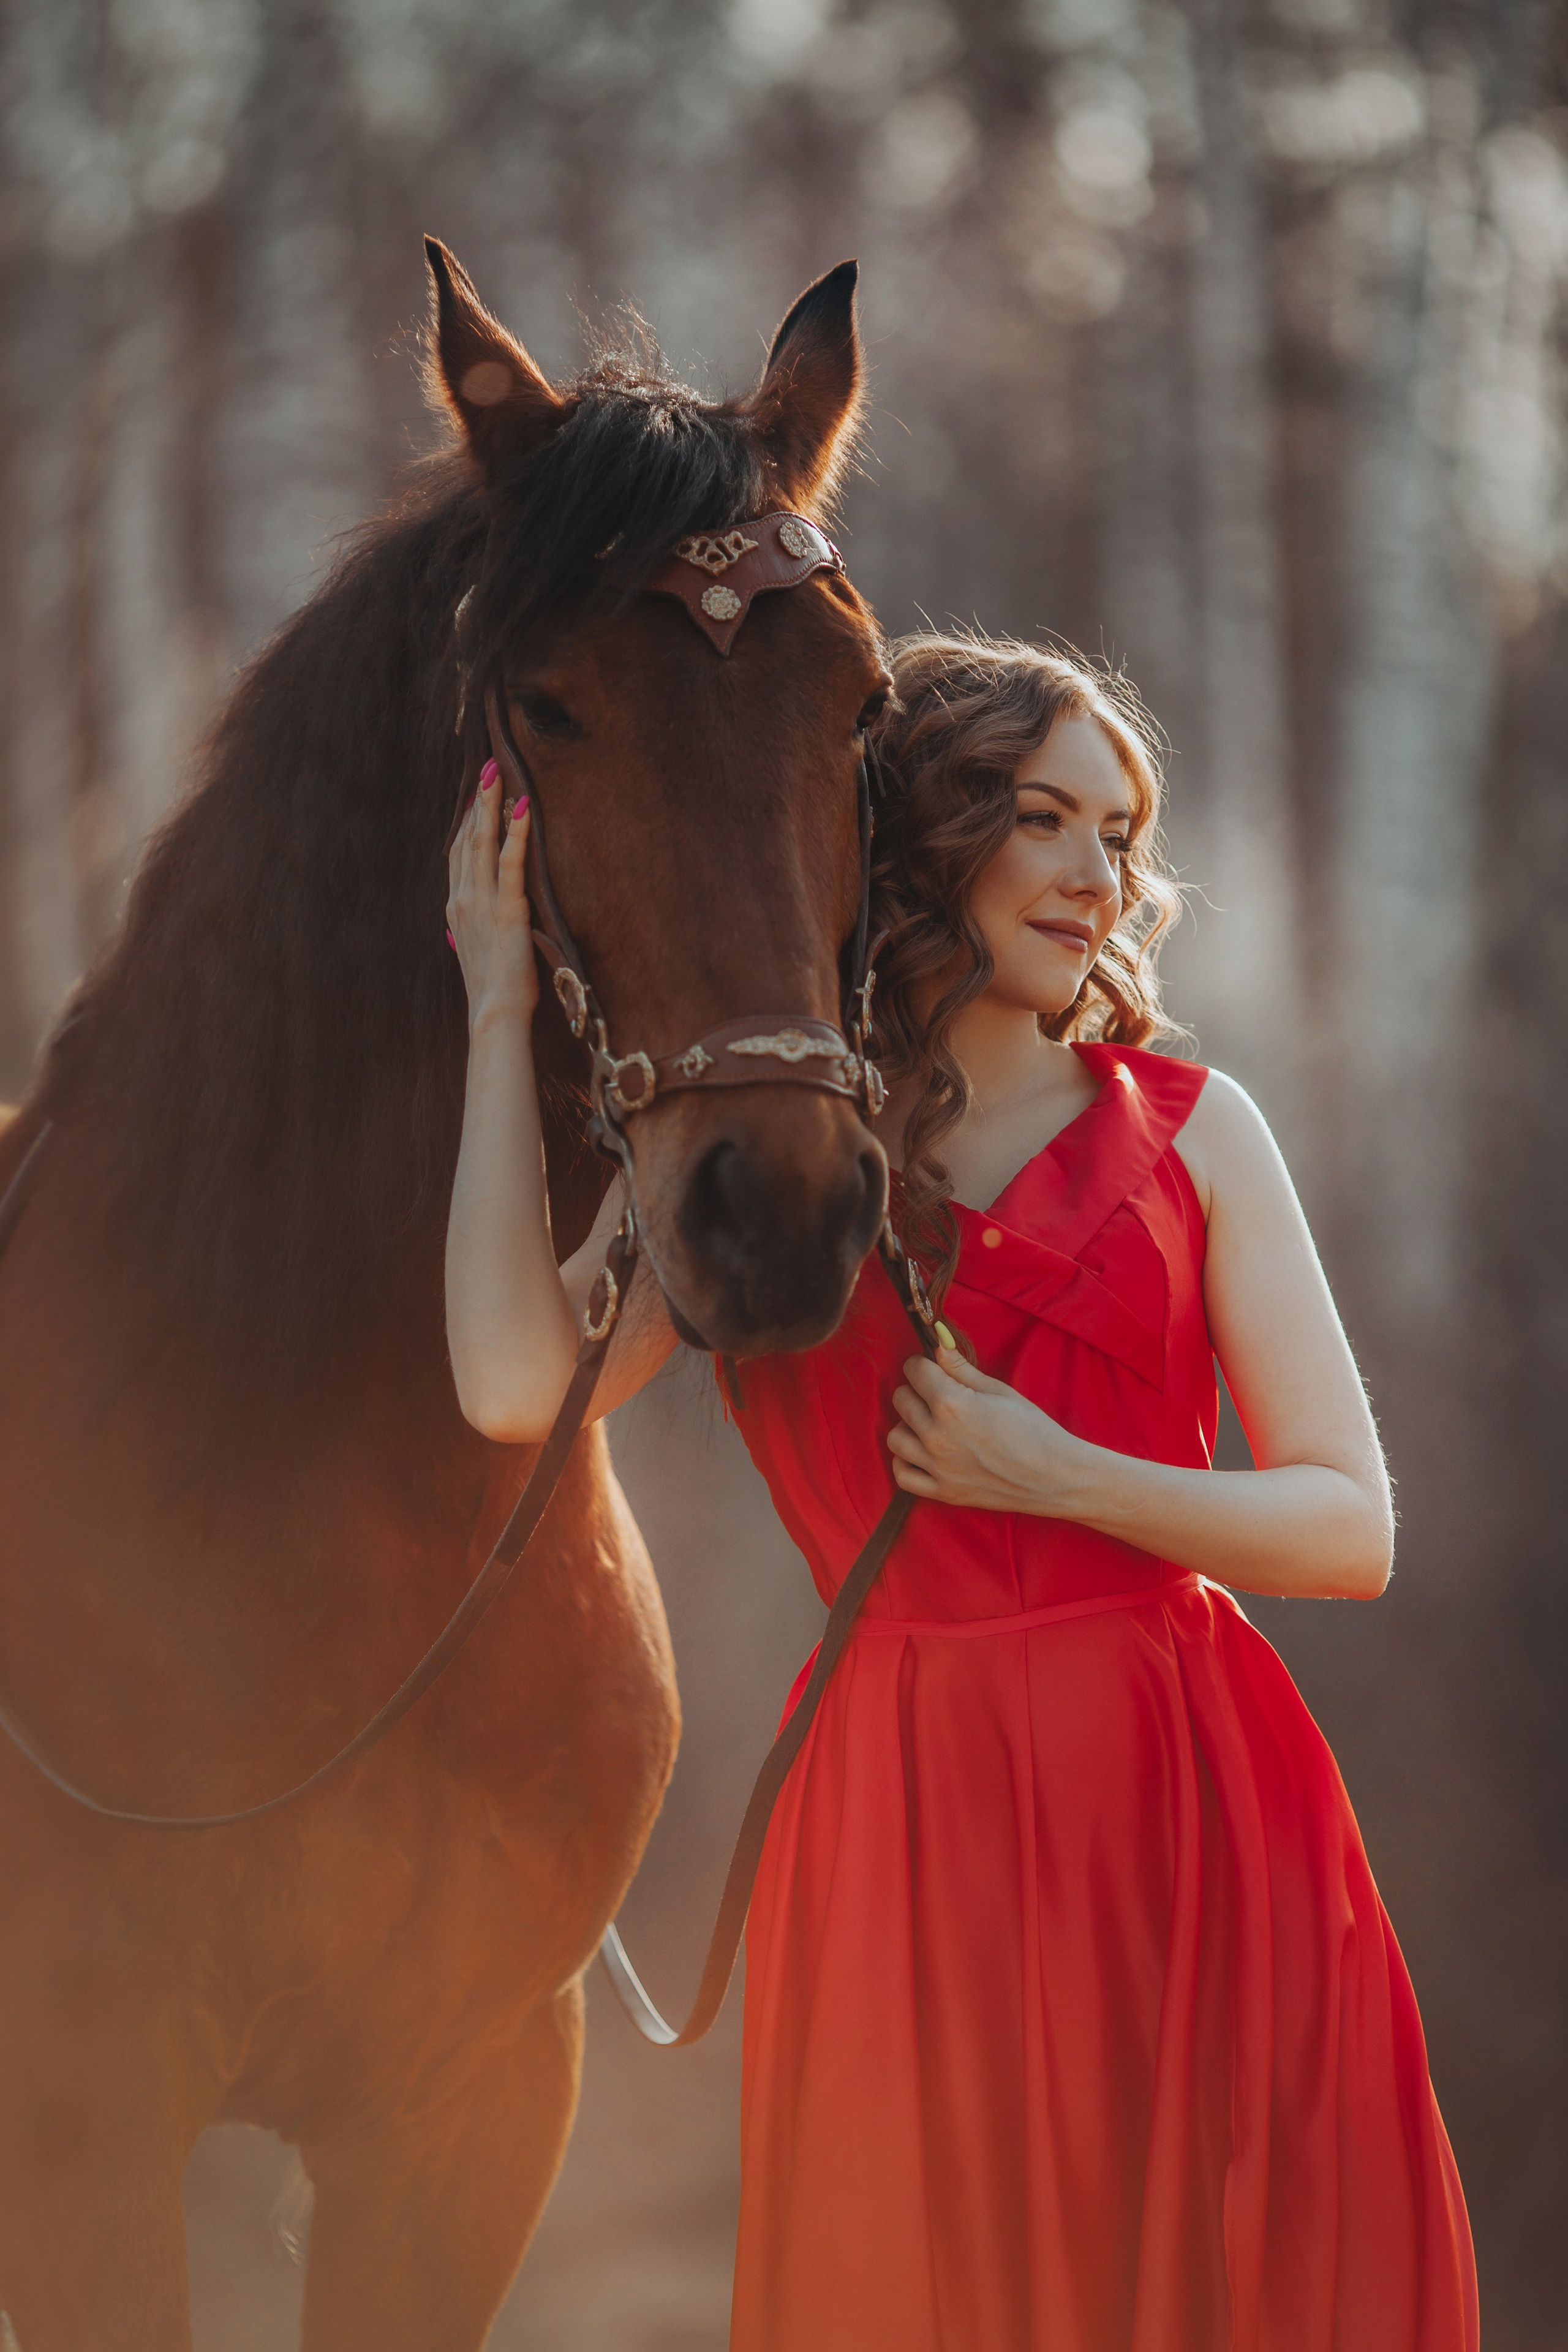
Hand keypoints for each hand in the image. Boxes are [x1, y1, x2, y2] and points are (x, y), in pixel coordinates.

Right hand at [446, 760, 536, 1025]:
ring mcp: (482, 902)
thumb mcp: (475, 952)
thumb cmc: (491, 988)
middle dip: (476, 801)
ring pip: (482, 843)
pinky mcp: (507, 910)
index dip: (465, 821)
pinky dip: (515, 834)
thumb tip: (457, 927)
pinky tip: (521, 809)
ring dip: (490, 805)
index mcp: (456, 907)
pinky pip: (510, 863)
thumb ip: (467, 931)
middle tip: (487, 768)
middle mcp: (462, 899)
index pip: (458, 854)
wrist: (494, 1013)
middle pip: (466, 839)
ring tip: (498, 773)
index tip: (473, 795)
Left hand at [887, 1346, 1093, 1516]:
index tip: (933, 1370)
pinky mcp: (942, 1492)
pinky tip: (922, 1453)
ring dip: (908, 1425)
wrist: (1055, 1477)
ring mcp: (937, 1467)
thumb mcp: (999, 1391)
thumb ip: (961, 1369)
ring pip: (895, 1436)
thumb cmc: (1034, 1430)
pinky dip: (906, 1462)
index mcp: (951, 1404)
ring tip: (930, 1424)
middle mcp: (937, 1436)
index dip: (922, 1365)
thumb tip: (937, 1345)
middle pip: (901, 1399)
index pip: (913, 1371)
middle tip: (936, 1395)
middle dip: (916, 1391)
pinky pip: (901, 1475)